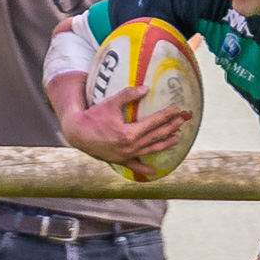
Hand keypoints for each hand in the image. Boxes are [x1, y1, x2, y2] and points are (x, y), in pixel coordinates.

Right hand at [58, 80, 189, 179]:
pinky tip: (155, 171)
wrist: (77, 134)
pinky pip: (135, 166)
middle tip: (183, 121)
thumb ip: (127, 95)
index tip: (177, 110)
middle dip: (171, 127)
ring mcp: (126, 155)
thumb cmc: (93, 116)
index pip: (153, 123)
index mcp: (128, 133)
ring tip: (177, 139)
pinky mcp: (120, 161)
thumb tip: (145, 88)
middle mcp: (130, 147)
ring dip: (165, 145)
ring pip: (151, 150)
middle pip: (156, 136)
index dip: (167, 116)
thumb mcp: (109, 103)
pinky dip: (145, 169)